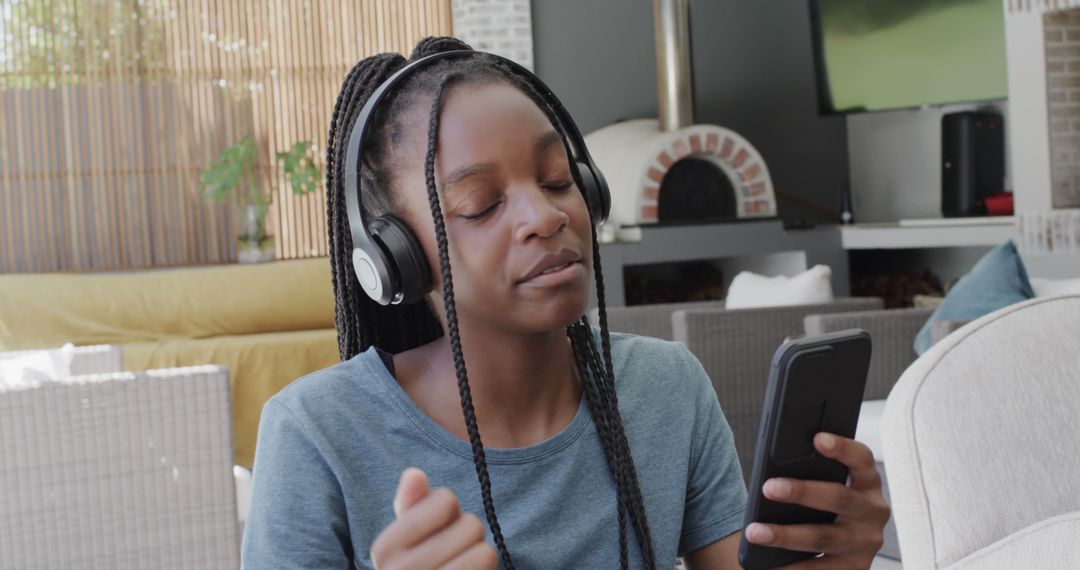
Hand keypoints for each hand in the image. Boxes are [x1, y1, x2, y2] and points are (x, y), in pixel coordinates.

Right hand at [370, 467, 498, 569]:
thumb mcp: (404, 542)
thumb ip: (410, 506)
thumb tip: (415, 474)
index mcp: (384, 548)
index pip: (445, 500)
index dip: (449, 512)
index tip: (436, 534)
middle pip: (471, 525)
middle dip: (467, 538)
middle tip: (452, 557)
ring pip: (485, 552)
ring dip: (479, 560)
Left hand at [744, 433, 890, 569]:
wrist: (841, 550)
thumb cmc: (823, 505)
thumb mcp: (825, 486)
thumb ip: (811, 473)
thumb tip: (775, 472)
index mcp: (868, 483)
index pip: (862, 459)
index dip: (842, 447)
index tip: (818, 438)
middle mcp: (873, 512)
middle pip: (838, 497)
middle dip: (801, 491)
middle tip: (768, 487)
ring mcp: (865, 543)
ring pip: (822, 536)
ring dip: (786, 535)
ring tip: (755, 532)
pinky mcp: (855, 569)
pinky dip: (790, 567)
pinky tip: (766, 565)